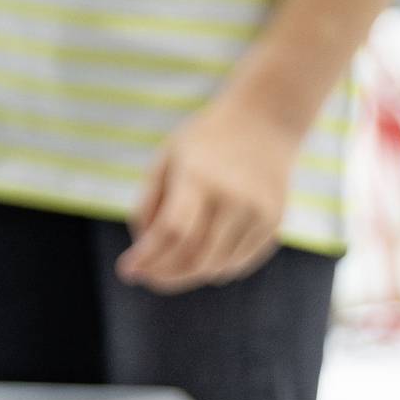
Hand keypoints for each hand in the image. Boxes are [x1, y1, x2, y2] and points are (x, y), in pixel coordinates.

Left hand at [118, 96, 302, 293]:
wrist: (264, 121)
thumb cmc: (204, 142)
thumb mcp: (167, 159)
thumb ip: (149, 203)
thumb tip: (144, 250)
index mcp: (199, 177)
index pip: (173, 231)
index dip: (149, 257)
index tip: (126, 271)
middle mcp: (232, 198)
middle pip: (195, 256)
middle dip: (165, 274)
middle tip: (146, 278)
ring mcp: (258, 213)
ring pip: (218, 266)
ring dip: (188, 275)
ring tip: (168, 270)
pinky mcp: (273, 223)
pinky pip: (240, 262)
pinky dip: (215, 269)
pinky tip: (199, 263)